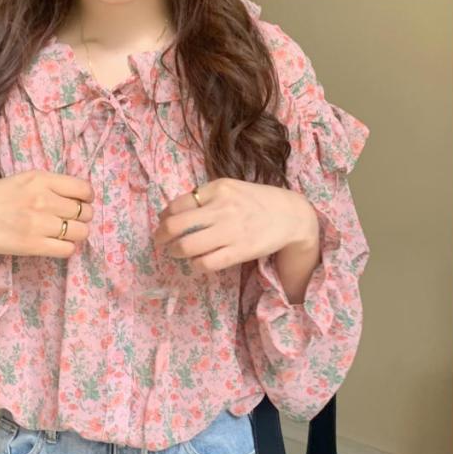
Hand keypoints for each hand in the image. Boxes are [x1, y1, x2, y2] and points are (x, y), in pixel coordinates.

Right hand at [0, 169, 95, 258]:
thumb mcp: (22, 180)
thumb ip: (48, 185)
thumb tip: (77, 196)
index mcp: (40, 179)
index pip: (83, 189)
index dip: (87, 199)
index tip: (80, 203)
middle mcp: (42, 199)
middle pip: (85, 213)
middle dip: (82, 218)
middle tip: (70, 221)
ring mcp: (38, 223)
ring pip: (80, 232)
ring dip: (76, 234)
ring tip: (63, 233)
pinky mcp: (33, 245)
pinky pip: (67, 249)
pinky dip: (66, 248)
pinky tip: (55, 244)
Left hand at [153, 177, 318, 272]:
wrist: (291, 215)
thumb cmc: (256, 202)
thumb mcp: (230, 189)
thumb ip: (204, 198)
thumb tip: (169, 213)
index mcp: (217, 188)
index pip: (177, 204)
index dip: (164, 218)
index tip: (163, 224)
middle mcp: (222, 208)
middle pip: (176, 225)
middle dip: (161, 237)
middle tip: (161, 242)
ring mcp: (231, 230)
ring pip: (187, 246)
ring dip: (176, 252)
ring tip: (177, 253)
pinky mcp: (239, 251)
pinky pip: (206, 263)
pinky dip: (195, 265)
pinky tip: (197, 263)